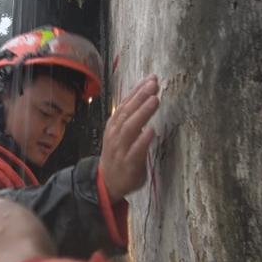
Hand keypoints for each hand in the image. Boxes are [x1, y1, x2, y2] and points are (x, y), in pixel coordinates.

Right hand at [100, 74, 160, 202]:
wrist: (107, 182)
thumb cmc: (118, 155)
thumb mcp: (120, 133)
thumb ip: (131, 117)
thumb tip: (145, 96)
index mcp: (114, 126)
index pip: (125, 104)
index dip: (137, 91)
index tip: (150, 79)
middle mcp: (116, 135)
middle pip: (127, 113)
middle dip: (141, 97)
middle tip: (154, 85)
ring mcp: (121, 149)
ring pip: (130, 128)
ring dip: (142, 113)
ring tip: (155, 100)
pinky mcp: (128, 164)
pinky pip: (135, 151)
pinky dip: (142, 140)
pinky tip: (151, 131)